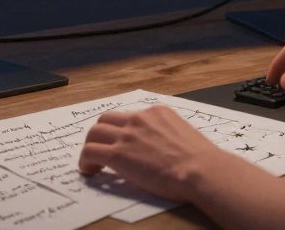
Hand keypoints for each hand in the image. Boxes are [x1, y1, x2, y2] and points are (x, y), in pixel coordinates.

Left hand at [78, 105, 232, 203]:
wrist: (199, 169)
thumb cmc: (200, 160)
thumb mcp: (183, 134)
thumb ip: (167, 134)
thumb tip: (162, 147)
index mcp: (157, 113)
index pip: (130, 116)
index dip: (122, 131)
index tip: (123, 143)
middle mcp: (140, 119)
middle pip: (107, 119)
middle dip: (101, 134)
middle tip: (103, 149)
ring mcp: (127, 135)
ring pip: (94, 132)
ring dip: (90, 145)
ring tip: (92, 162)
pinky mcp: (118, 154)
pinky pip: (90, 152)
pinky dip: (85, 161)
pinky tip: (89, 171)